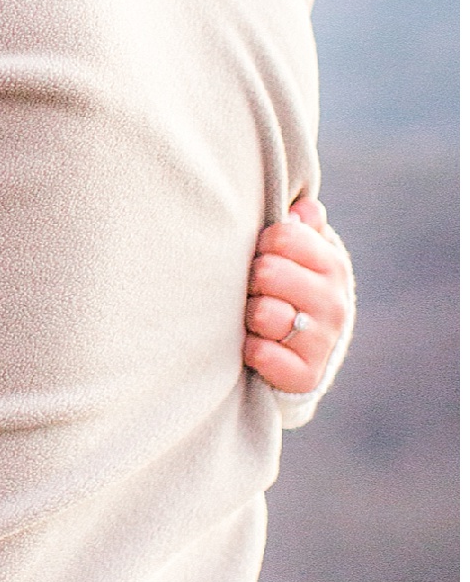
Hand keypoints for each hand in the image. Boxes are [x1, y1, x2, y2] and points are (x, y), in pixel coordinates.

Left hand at [243, 197, 352, 397]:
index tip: (263, 254)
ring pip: (263, 313)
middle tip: (255, 289)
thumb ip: (304, 227)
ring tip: (255, 316)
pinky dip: (251, 349)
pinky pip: (260, 354)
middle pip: (268, 272)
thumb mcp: (306, 254)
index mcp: (332, 265)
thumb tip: (305, 206)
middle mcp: (334, 303)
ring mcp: (322, 340)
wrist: (308, 354)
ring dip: (248, 315)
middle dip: (252, 279)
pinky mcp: (305, 375)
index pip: (283, 235)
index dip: (263, 242)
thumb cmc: (295, 289)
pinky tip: (255, 345)